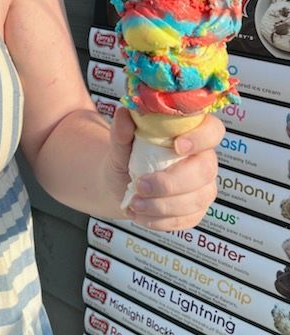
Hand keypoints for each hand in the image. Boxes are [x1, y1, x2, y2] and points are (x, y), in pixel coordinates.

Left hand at [106, 108, 223, 230]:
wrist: (121, 183)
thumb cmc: (127, 157)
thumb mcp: (120, 143)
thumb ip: (122, 131)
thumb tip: (123, 114)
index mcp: (191, 134)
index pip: (213, 130)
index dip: (201, 138)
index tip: (176, 145)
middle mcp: (203, 160)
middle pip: (205, 170)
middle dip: (171, 182)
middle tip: (140, 185)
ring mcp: (203, 187)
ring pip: (197, 199)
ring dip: (163, 205)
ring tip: (134, 204)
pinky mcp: (196, 211)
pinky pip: (187, 219)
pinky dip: (161, 220)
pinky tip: (141, 216)